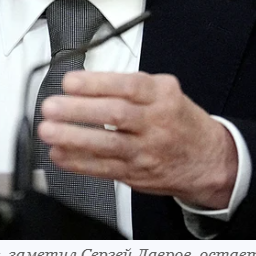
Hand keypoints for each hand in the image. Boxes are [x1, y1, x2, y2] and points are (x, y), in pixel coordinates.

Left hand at [38, 71, 237, 208]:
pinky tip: (60, 154)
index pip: (128, 86)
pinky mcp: (136, 173)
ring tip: (48, 131)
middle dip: (78, 111)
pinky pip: (104, 168)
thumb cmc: (178, 120)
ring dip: (73, 138)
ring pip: (107, 144)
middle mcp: (155, 122)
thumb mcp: (165, 91)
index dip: (96, 84)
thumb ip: (129, 85)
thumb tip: (84, 83)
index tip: (70, 82)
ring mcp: (146, 150)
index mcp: (161, 95)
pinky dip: (78, 163)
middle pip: (115, 115)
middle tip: (51, 107)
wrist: (207, 159)